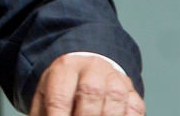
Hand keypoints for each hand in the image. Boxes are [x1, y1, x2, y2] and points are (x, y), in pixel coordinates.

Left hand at [29, 53, 143, 115]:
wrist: (87, 70)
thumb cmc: (65, 88)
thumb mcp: (46, 96)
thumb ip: (45, 112)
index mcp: (65, 68)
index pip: (59, 96)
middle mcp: (92, 68)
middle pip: (90, 93)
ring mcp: (115, 78)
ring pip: (114, 99)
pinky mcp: (132, 92)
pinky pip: (134, 108)